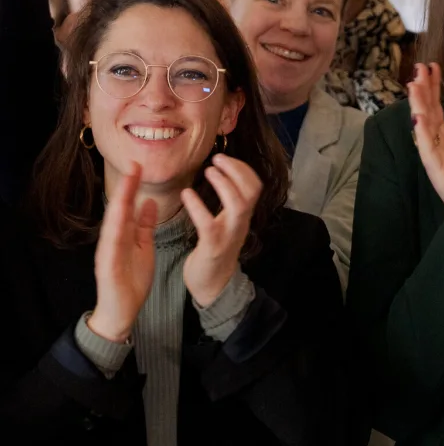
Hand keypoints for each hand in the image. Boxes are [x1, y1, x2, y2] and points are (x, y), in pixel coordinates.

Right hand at [89, 164, 156, 343]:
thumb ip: (144, 226)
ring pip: (112, 225)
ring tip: (126, 186)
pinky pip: (111, 248)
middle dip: (125, 189)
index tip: (139, 166)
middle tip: (133, 166)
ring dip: (118, 205)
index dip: (132, 187)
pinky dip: (115, 233)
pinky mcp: (107, 268)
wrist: (121, 311)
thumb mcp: (143, 247)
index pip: (127, 206)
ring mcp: (107, 253)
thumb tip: (148, 201)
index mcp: (122, 235)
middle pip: (118, 210)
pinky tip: (119, 220)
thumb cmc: (131, 279)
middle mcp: (112, 240)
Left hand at [181, 153, 260, 306]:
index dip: (243, 169)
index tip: (224, 158)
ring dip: (224, 184)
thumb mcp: (227, 224)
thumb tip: (223, 177)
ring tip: (209, 171)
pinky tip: (186, 194)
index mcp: (243, 217)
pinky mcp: (212, 247)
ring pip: (237, 205)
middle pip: (252, 191)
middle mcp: (241, 223)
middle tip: (217, 159)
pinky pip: (208, 223)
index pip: (255, 186)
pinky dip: (198, 206)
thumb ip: (229, 204)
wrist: (213, 287)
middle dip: (236, 170)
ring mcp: (229, 235)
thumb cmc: (215, 252)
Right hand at [409, 63, 443, 262]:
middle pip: (427, 113)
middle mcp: (435, 145)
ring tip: (414, 86)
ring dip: (418, 107)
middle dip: (422, 90)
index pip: (435, 107)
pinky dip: (422, 135)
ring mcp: (434, 158)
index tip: (431, 66)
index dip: (432, 87)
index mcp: (443, 137)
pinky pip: (428, 151)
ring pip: (424, 128)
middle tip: (419, 67)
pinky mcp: (438, 172)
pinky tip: (419, 119)